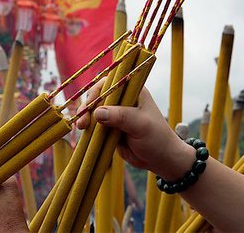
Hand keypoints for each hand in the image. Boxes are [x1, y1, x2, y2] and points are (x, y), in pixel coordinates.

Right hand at [76, 80, 193, 180]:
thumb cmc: (157, 138)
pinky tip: (83, 131)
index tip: (90, 104)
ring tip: (82, 127)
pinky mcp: (110, 127)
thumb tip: (97, 113)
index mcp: (132, 91)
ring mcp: (115, 114)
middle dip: (88, 107)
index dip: (97, 91)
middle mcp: (122, 99)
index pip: (109, 83)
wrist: (161, 160)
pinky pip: (95, 124)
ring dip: (85, 117)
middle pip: (98, 96)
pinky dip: (88, 127)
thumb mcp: (141, 125)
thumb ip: (121, 117)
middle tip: (83, 121)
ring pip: (94, 111)